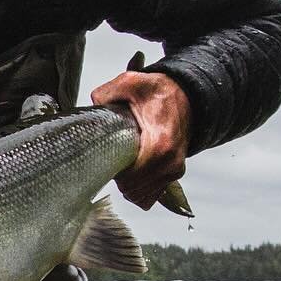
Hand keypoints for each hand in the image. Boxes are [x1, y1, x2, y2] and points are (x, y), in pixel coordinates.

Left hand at [89, 69, 190, 210]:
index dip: (113, 171)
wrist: (187, 96)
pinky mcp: (174, 175)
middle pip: (133, 190)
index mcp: (160, 144)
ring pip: (141, 197)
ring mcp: (174, 171)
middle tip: (113, 157)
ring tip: (123, 162)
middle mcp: (170, 164)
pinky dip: (138, 187)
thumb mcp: (130, 83)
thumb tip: (93, 105)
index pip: (130, 179)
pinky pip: (150, 195)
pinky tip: (132, 170)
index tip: (108, 156)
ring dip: (127, 184)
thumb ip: (106, 93)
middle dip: (118, 178)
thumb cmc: (158, 92)